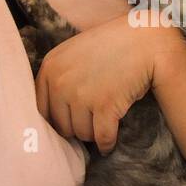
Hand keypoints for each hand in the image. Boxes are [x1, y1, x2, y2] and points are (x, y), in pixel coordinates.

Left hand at [35, 14, 185, 153]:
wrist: (145, 41)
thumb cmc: (111, 47)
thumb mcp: (73, 53)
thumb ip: (58, 78)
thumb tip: (51, 118)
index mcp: (50, 68)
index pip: (41, 110)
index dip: (56, 120)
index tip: (68, 123)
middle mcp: (61, 83)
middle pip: (62, 126)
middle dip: (77, 128)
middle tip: (91, 122)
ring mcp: (82, 95)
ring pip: (82, 134)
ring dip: (93, 134)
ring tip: (102, 123)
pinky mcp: (105, 106)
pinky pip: (102, 138)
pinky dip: (107, 144)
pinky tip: (109, 144)